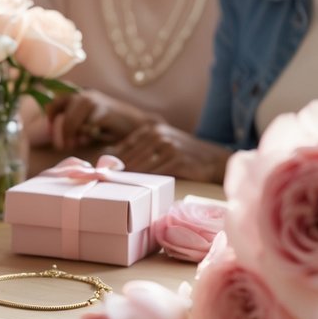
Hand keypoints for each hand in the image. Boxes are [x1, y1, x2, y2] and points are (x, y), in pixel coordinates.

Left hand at [45, 90, 153, 151]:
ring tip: (77, 144)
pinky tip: (90, 139)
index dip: (50, 120)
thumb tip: (58, 139)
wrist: (136, 124)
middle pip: (62, 116)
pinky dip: (87, 134)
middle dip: (62, 134)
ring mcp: (95, 102)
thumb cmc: (110, 126)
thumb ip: (74, 127)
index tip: (51, 133)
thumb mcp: (88, 124)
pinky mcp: (104, 111)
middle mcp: (84, 96)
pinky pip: (88, 125)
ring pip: (71, 120)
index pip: (54, 104)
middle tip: (64, 147)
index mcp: (79, 97)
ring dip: (71, 134)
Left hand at [110, 121, 231, 182]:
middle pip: (130, 157)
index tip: (104, 174)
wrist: (214, 159)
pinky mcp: (177, 160)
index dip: (113, 162)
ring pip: (141, 166)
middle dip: (119, 172)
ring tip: (121, 189)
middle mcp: (158, 135)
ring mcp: (168, 146)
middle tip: (107, 185)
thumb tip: (113, 162)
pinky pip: (156, 174)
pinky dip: (147, 183)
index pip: (125, 147)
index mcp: (151, 129)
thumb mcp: (162, 143)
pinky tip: (141, 189)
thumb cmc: (184, 153)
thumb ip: (142, 148)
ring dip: (130, 179)